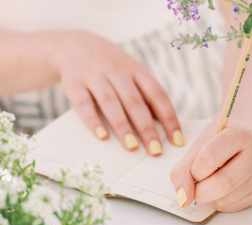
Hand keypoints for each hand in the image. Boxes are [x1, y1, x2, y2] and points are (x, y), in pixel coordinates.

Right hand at [50, 31, 183, 154]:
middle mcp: (118, 71)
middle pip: (135, 102)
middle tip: (155, 151)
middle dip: (147, 128)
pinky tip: (102, 136)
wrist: (74, 45)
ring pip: (111, 103)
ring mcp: (95, 76)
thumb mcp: (133, 76)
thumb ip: (146, 98)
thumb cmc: (112, 71)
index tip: (177, 141)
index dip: (169, 119)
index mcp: (138, 71)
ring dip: (122, 126)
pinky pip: (83, 103)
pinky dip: (93, 120)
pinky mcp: (73, 83)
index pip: (158, 96)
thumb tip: (166, 130)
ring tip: (132, 147)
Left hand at [170, 124, 251, 212]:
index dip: (194, 171)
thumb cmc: (220, 142)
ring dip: (210, 198)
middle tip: (196, 188)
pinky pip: (233, 207)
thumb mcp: (199, 145)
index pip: (209, 157)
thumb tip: (183, 199)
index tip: (192, 172)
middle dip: (201, 191)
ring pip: (226, 199)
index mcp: (240, 134)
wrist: (243, 141)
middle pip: (223, 183)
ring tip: (210, 184)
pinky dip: (220, 202)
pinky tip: (222, 189)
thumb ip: (184, 170)